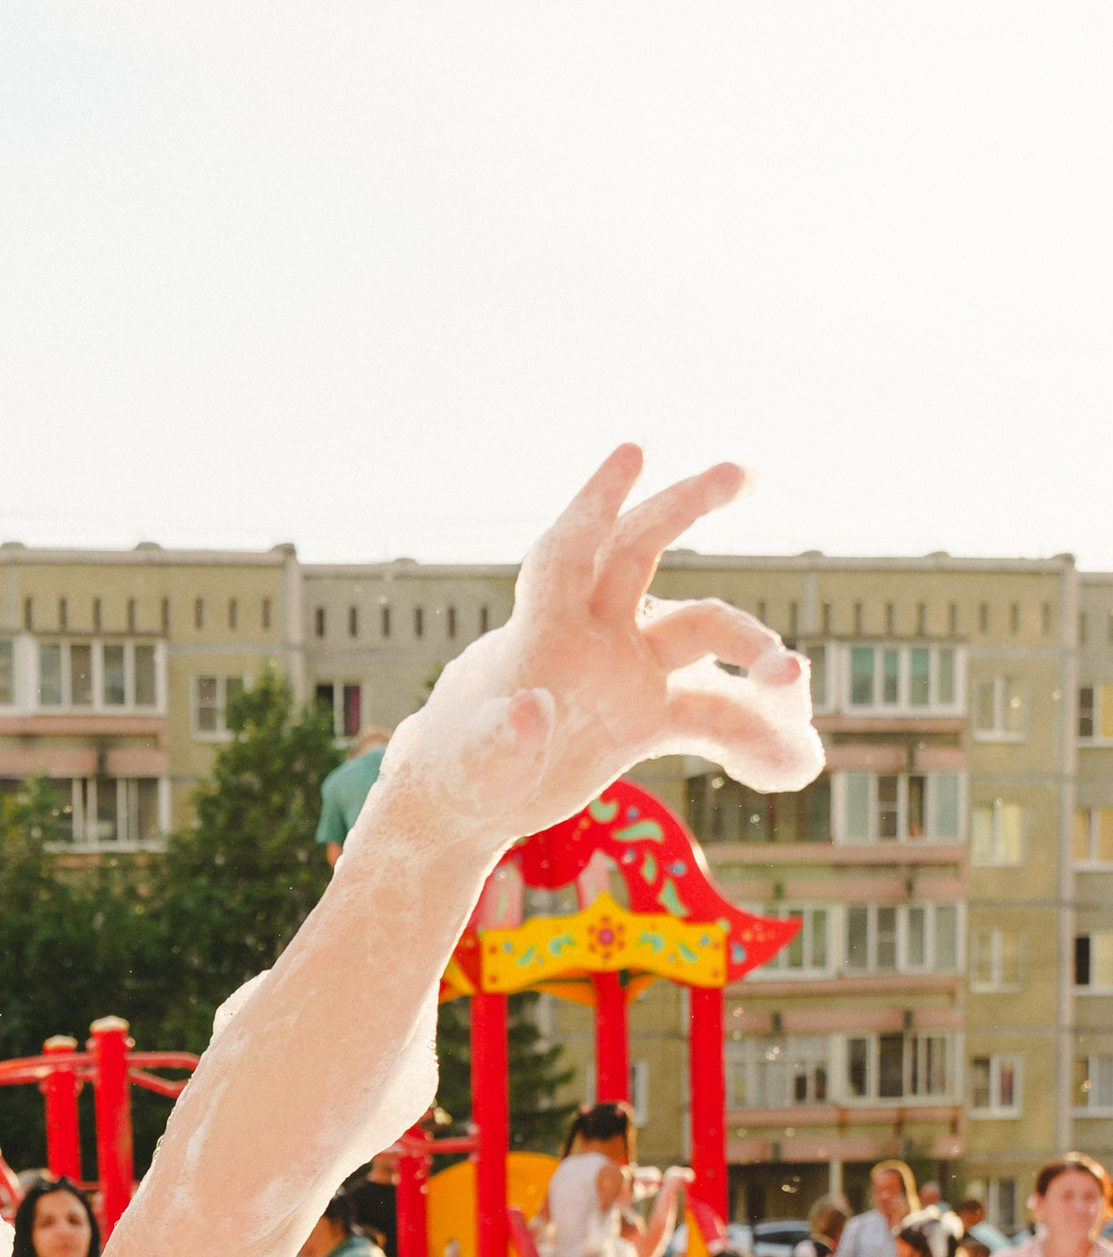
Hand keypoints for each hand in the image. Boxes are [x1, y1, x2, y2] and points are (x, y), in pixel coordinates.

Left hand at [375, 447, 819, 851]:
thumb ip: (500, 741)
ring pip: (701, 630)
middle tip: (745, 473)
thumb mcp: (476, 768)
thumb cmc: (460, 777)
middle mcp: (590, 635)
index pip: (568, 552)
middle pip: (641, 549)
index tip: (633, 450)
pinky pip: (714, 713)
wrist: (468, 806)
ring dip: (753, 649)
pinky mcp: (645, 714)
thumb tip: (529, 711)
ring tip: (794, 689)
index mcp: (541, 632)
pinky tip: (796, 765)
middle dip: (687, 505)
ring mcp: (624, 670)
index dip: (598, 501)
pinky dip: (754, 735)